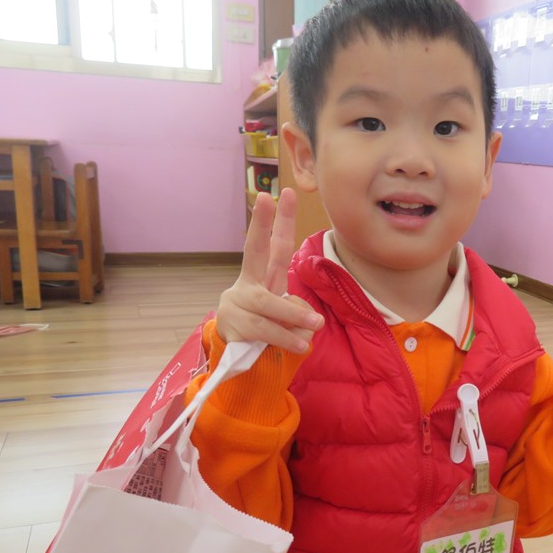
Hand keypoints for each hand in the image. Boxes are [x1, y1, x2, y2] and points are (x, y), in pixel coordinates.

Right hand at [215, 189, 323, 352]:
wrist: (236, 359)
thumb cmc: (266, 329)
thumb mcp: (285, 316)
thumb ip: (296, 311)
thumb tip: (304, 320)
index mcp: (262, 278)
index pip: (272, 246)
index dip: (279, 221)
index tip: (284, 193)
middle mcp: (247, 285)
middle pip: (254, 250)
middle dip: (262, 223)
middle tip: (268, 198)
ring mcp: (238, 305)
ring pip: (269, 304)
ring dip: (295, 314)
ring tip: (317, 324)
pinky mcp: (235, 327)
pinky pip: (268, 330)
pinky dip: (288, 338)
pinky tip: (301, 345)